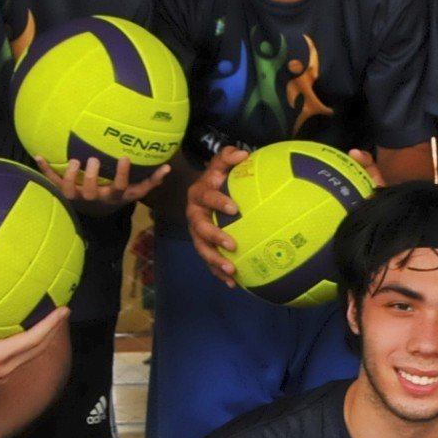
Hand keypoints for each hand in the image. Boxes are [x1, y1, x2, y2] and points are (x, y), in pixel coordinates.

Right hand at [0, 306, 71, 414]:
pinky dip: (27, 348)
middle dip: (53, 330)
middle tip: (62, 312)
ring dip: (42, 340)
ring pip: (29, 357)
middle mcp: (2, 370)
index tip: (62, 311)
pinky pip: (18, 361)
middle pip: (37, 349)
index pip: (31, 341)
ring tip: (48, 323)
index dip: (49, 326)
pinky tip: (21, 337)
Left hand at [33, 154, 169, 212]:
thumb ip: (151, 181)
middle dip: (91, 177)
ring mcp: (76, 196)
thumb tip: (167, 167)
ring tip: (73, 161)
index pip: (119, 188)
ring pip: (70, 190)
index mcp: (112, 197)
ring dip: (69, 176)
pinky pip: (51, 181)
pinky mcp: (63, 192)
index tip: (124, 157)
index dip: (121, 175)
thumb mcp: (134, 192)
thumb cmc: (116, 196)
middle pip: (91, 191)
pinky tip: (38, 155)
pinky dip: (44, 169)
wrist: (95, 211)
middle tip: (93, 160)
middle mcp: (94, 198)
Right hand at [186, 146, 247, 283]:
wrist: (204, 193)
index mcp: (199, 195)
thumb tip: (242, 153)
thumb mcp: (220, 166)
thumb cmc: (218, 179)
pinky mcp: (203, 245)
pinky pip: (209, 261)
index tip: (234, 208)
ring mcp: (197, 232)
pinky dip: (218, 273)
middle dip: (215, 237)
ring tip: (232, 271)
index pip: (207, 197)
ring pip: (202, 249)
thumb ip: (228, 158)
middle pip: (201, 228)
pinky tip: (234, 284)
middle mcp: (194, 215)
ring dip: (215, 261)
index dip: (218, 202)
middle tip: (232, 245)